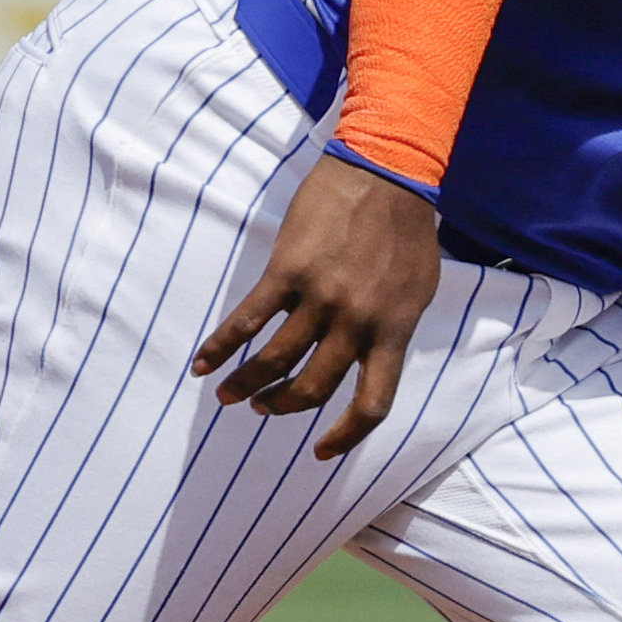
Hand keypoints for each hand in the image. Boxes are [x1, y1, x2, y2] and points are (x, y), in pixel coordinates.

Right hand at [191, 155, 442, 459]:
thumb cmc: (407, 227)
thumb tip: (373, 354)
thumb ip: (393, 326)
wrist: (387, 170)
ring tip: (229, 395)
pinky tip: (203, 364)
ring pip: (275, 360)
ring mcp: (321, 297)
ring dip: (247, 384)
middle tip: (265, 408)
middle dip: (284, 406)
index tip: (321, 451)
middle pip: (315, 388)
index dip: (345, 436)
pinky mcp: (287, 271)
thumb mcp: (418, 288)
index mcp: (393, 331)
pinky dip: (221, 347)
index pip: (373, 404)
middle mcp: (357, 322)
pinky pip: (247, 320)